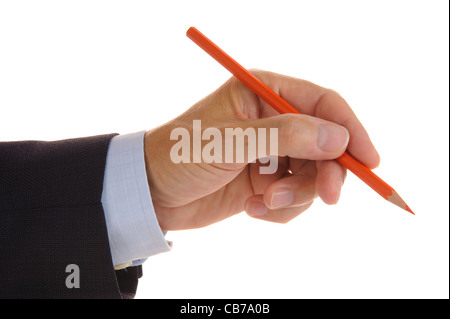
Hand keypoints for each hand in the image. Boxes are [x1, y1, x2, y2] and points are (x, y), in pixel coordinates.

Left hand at [144, 70, 379, 229]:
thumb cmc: (181, 154)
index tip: (368, 161)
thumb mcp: (231, 140)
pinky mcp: (265, 181)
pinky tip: (252, 208)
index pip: (324, 104)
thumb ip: (285, 136)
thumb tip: (338, 138)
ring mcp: (270, 152)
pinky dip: (279, 209)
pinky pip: (293, 198)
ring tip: (264, 203)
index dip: (351, 130)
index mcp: (264, 92)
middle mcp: (272, 119)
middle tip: (326, 198)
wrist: (152, 192)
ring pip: (311, 175)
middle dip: (325, 173)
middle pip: (325, 144)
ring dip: (296, 195)